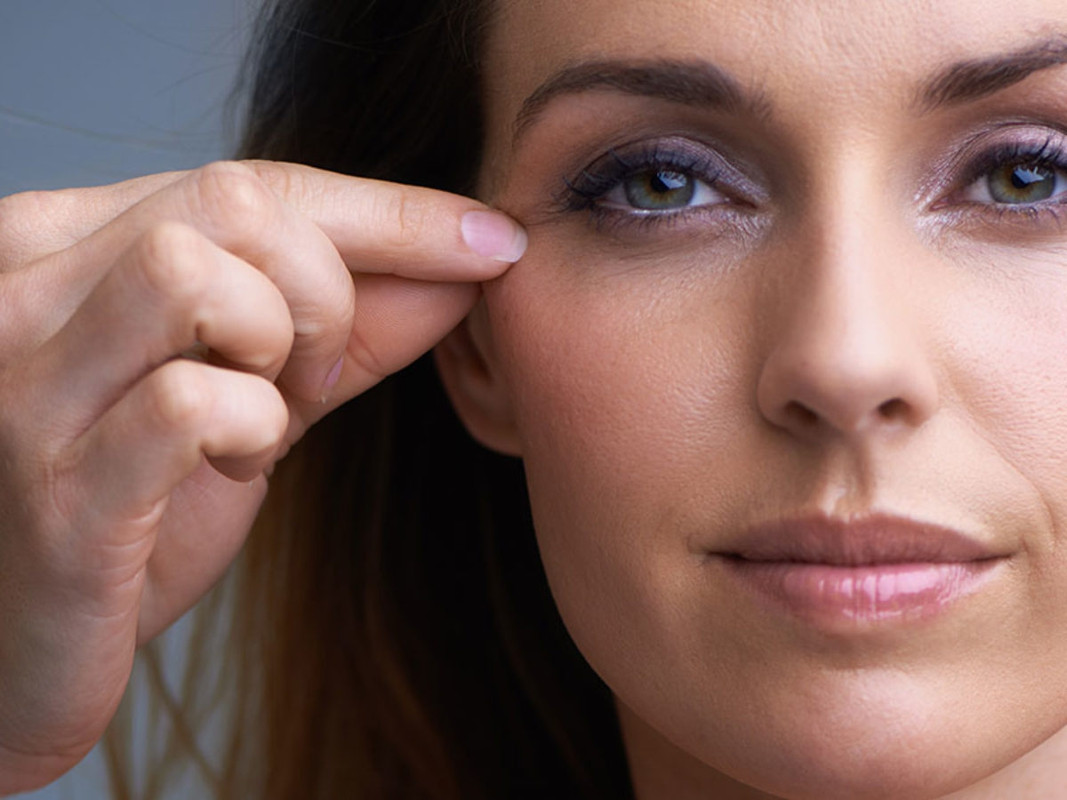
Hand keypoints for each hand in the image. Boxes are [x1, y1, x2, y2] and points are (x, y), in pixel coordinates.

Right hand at [0, 160, 524, 792]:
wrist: (23, 646)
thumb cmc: (137, 505)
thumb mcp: (254, 389)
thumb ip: (355, 324)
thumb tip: (468, 261)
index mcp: (62, 244)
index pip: (251, 183)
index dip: (391, 212)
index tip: (491, 241)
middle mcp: (20, 289)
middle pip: (232, 206)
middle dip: (329, 290)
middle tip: (317, 377)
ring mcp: (23, 382)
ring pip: (197, 274)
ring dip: (281, 350)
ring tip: (265, 417)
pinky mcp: (56, 484)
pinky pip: (193, 401)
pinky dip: (253, 428)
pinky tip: (233, 468)